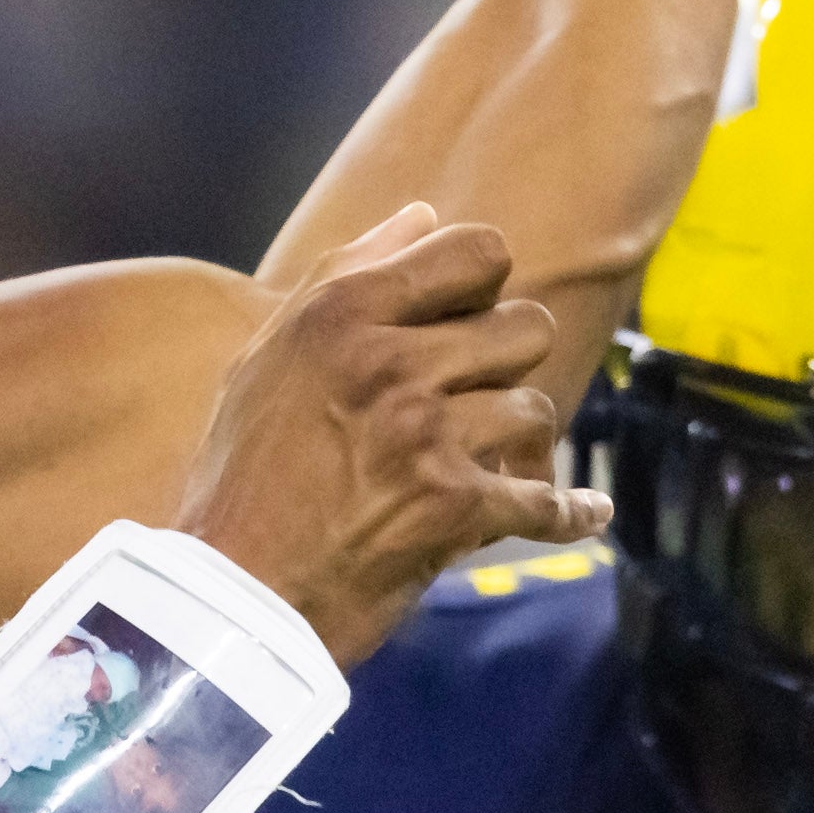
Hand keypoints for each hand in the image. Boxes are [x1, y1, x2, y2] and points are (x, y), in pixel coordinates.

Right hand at [177, 204, 604, 661]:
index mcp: (341, 313)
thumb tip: (422, 215)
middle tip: (475, 396)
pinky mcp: (456, 507)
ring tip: (486, 461)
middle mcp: (389, 363)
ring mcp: (427, 435)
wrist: (230, 597)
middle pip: (524, 327)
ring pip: (535, 409)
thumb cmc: (243, 476)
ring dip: (516, 443)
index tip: (468, 315)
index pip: (477, 251)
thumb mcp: (269, 359)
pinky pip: (547, 500)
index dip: (485, 284)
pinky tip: (583, 512)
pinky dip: (570, 512)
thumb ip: (345, 276)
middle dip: (507, 365)